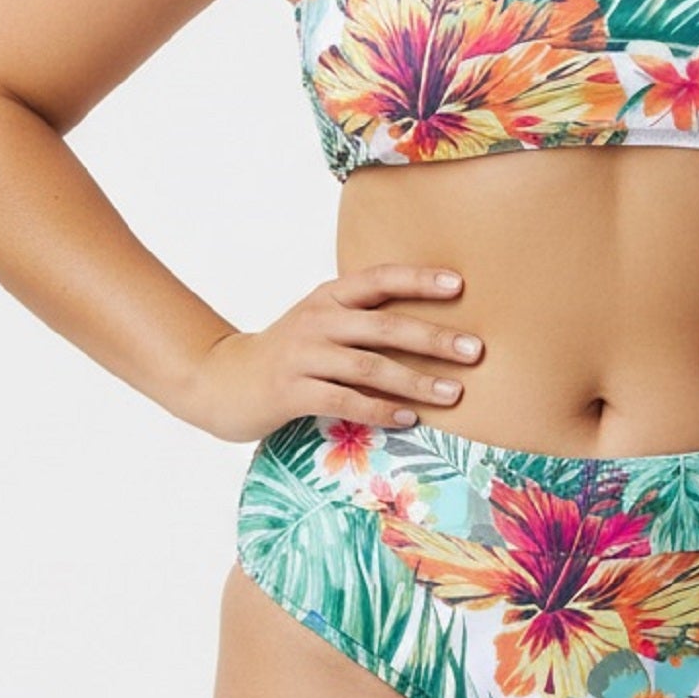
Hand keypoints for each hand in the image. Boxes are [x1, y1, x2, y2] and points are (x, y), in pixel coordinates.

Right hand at [186, 263, 482, 443]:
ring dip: (415, 381)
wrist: (223, 379)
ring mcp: (303, 356)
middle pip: (384, 326)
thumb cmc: (289, 351)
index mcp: (329, 295)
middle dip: (434, 338)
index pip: (380, 279)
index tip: (460, 285)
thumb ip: (363, 316)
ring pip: (369, 367)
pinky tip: (408, 418)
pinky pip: (344, 401)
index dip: (419, 280)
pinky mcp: (292, 392)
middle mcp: (318, 320)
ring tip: (453, 393)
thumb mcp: (321, 320)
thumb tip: (430, 323)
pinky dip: (380, 410)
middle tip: (475, 350)